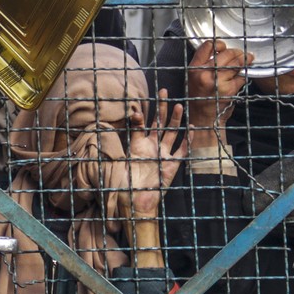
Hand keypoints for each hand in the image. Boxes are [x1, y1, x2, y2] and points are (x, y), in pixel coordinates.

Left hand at [118, 89, 187, 217]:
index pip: (139, 126)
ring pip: (171, 133)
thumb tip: (101, 134)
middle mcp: (151, 147)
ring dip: (175, 120)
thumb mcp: (117, 165)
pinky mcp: (172, 165)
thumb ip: (113, 149)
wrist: (136, 202)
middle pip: (158, 123)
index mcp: (137, 146)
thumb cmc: (124, 186)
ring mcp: (163, 155)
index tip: (137, 107)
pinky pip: (182, 151)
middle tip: (163, 91)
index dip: (139, 115)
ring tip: (178, 105)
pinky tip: (192, 128)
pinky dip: (187, 140)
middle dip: (161, 108)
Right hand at [186, 39, 252, 131]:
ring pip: (236, 64)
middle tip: (242, 53)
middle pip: (226, 53)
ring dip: (245, 60)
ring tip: (249, 58)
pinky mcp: (230, 90)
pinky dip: (243, 75)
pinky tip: (242, 76)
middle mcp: (205, 74)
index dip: (219, 44)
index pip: (208, 46)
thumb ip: (204, 63)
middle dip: (237, 52)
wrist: (203, 119)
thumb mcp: (194, 78)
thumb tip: (222, 50)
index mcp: (194, 68)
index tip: (224, 47)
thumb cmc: (199, 97)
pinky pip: (241, 77)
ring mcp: (218, 82)